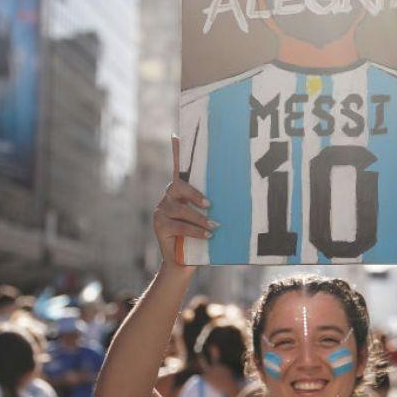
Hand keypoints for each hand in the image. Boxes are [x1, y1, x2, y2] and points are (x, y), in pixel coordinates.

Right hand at [153, 136, 212, 268]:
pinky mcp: (159, 225)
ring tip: (214, 227)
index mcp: (181, 191)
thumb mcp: (209, 217)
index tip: (177, 135)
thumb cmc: (201, 236)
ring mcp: (162, 210)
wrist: (184, 261)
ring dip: (199, 218)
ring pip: (180, 209)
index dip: (177, 151)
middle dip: (194, 194)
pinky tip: (207, 235)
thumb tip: (237, 195)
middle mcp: (169, 196)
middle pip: (178, 186)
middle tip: (210, 204)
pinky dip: (195, 230)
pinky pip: (179, 225)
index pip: (178, 167)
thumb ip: (213, 206)